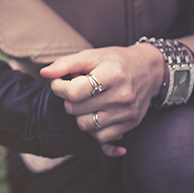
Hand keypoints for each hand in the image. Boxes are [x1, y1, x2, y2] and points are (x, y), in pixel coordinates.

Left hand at [40, 44, 165, 144]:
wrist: (149, 70)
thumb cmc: (115, 61)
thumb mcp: (92, 55)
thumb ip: (66, 63)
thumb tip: (44, 73)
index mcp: (112, 75)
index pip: (74, 92)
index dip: (58, 88)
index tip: (59, 82)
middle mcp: (122, 96)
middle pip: (76, 109)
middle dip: (68, 100)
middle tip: (75, 90)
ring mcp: (127, 112)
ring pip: (85, 125)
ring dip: (79, 114)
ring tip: (85, 101)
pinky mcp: (130, 124)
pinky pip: (101, 137)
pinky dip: (93, 127)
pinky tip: (95, 112)